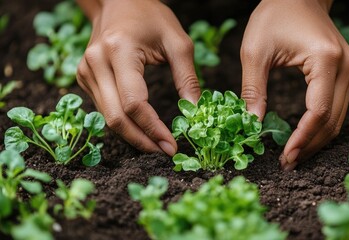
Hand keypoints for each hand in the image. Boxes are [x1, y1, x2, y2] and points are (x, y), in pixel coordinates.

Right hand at [76, 0, 199, 155]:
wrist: (119, 2)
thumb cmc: (151, 17)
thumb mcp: (178, 42)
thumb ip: (187, 78)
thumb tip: (195, 112)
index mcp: (119, 51)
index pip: (134, 103)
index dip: (153, 129)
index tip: (172, 145)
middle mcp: (95, 63)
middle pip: (115, 117)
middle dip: (141, 140)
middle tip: (164, 152)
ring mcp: (85, 71)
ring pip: (107, 117)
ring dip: (133, 136)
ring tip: (157, 144)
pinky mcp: (84, 77)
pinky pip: (104, 109)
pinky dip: (123, 123)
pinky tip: (142, 129)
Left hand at [240, 0, 348, 169]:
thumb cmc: (275, 14)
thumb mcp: (255, 50)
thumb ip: (253, 89)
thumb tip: (251, 124)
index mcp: (325, 60)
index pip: (318, 111)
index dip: (302, 138)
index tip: (286, 157)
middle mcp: (346, 66)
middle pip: (333, 120)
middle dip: (310, 146)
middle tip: (288, 164)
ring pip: (339, 117)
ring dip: (317, 140)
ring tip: (295, 156)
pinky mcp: (345, 72)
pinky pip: (337, 107)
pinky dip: (321, 126)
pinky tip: (304, 137)